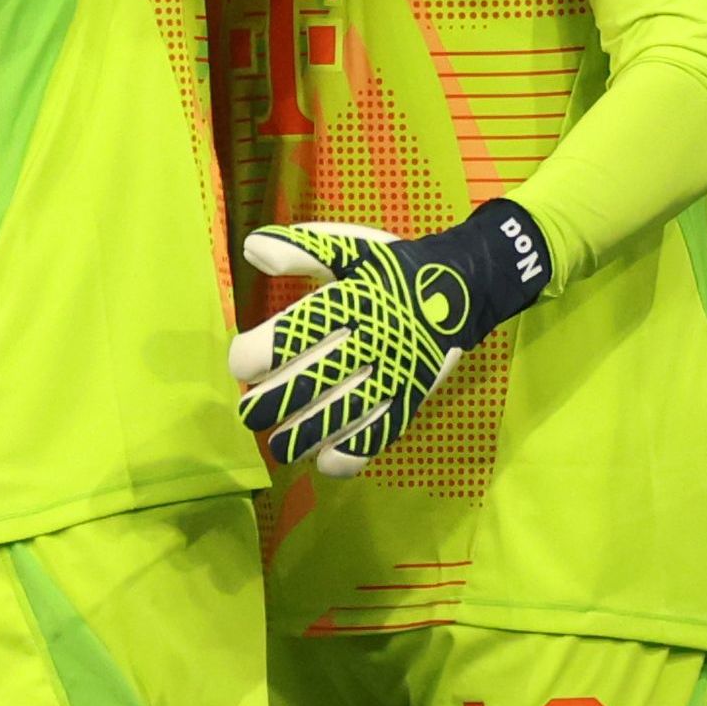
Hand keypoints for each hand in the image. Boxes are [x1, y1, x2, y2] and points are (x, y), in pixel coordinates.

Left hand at [230, 202, 554, 474]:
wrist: (463, 286)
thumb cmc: (393, 269)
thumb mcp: (349, 247)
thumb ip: (300, 250)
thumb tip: (251, 249)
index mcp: (352, 298)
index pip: (295, 334)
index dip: (257, 355)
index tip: (243, 363)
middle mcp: (373, 338)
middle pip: (312, 381)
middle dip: (271, 405)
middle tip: (252, 412)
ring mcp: (396, 372)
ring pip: (342, 416)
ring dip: (302, 437)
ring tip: (280, 443)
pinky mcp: (413, 398)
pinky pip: (380, 435)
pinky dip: (349, 455)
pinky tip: (324, 458)